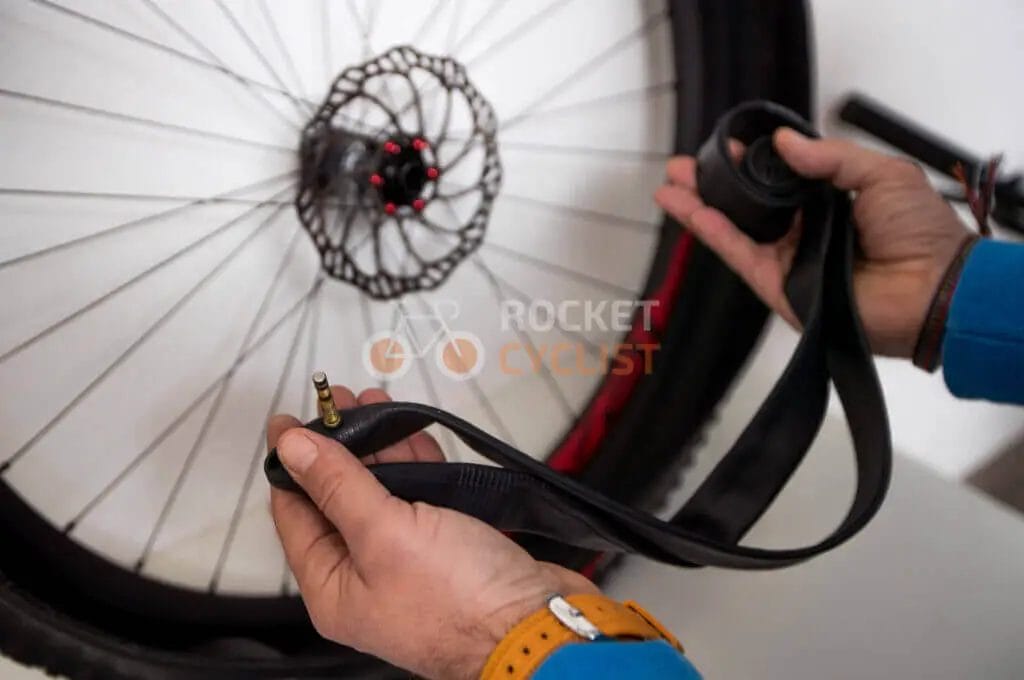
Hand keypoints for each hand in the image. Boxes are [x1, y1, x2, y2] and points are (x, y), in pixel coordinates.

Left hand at [268, 386, 598, 678]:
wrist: (538, 627)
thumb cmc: (461, 602)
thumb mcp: (385, 533)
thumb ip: (337, 484)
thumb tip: (291, 447)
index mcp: (333, 587)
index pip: (294, 513)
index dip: (292, 462)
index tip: (292, 418)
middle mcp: (364, 577)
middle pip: (337, 499)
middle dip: (339, 447)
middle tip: (339, 401)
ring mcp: (407, 562)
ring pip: (381, 493)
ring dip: (379, 448)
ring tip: (375, 404)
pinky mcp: (446, 548)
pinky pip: (420, 498)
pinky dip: (415, 464)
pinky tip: (413, 434)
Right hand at [654, 128, 972, 357]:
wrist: (932, 291)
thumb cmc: (922, 234)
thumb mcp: (883, 174)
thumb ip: (829, 157)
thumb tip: (784, 142)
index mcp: (834, 202)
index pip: (780, 179)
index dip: (752, 161)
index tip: (728, 145)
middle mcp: (808, 232)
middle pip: (749, 205)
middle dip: (712, 184)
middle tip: (682, 166)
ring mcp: (791, 260)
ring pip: (736, 229)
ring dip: (700, 207)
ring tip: (670, 186)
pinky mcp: (780, 287)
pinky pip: (741, 255)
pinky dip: (714, 233)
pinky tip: (690, 211)